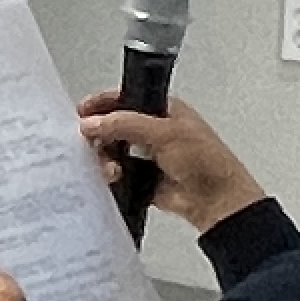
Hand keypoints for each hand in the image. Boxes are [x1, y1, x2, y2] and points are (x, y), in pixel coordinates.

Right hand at [76, 92, 265, 235]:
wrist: (216, 201)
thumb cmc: (206, 162)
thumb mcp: (163, 133)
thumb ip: (124, 124)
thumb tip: (93, 122)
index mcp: (162, 110)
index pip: (125, 99)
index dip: (102, 104)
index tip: (82, 112)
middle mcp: (154, 130)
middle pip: (113, 126)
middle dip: (101, 135)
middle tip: (92, 142)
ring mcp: (148, 154)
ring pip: (112, 150)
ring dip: (106, 158)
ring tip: (112, 167)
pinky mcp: (143, 177)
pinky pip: (117, 172)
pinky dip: (112, 175)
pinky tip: (115, 177)